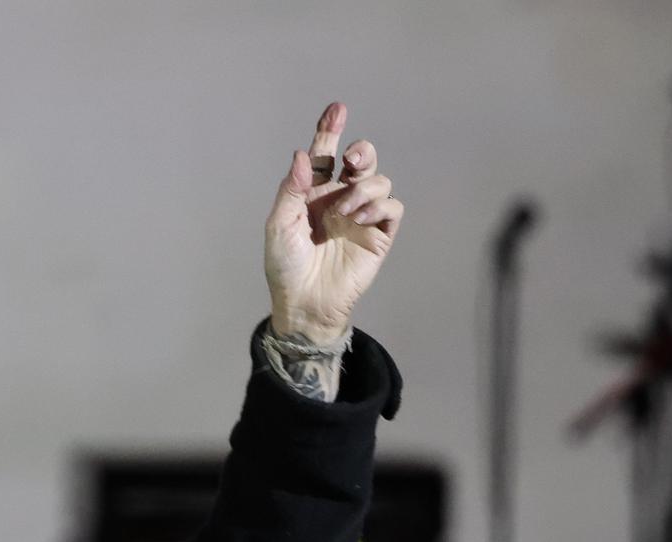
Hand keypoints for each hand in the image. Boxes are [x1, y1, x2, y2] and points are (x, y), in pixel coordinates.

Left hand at [264, 102, 403, 343]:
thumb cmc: (285, 266)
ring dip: (364, 188)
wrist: (303, 302)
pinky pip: (392, 207)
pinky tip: (358, 219)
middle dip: (361, 151)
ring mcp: (361, 216)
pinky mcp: (378, 235)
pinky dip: (379, 206)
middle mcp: (341, 198)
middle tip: (352, 159)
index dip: (331, 130)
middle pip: (362, 160)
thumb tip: (304, 155)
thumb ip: (292, 190)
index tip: (337, 108)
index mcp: (314, 192)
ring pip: (379, 181)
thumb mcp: (279, 225)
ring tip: (345, 211)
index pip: (326, 154)